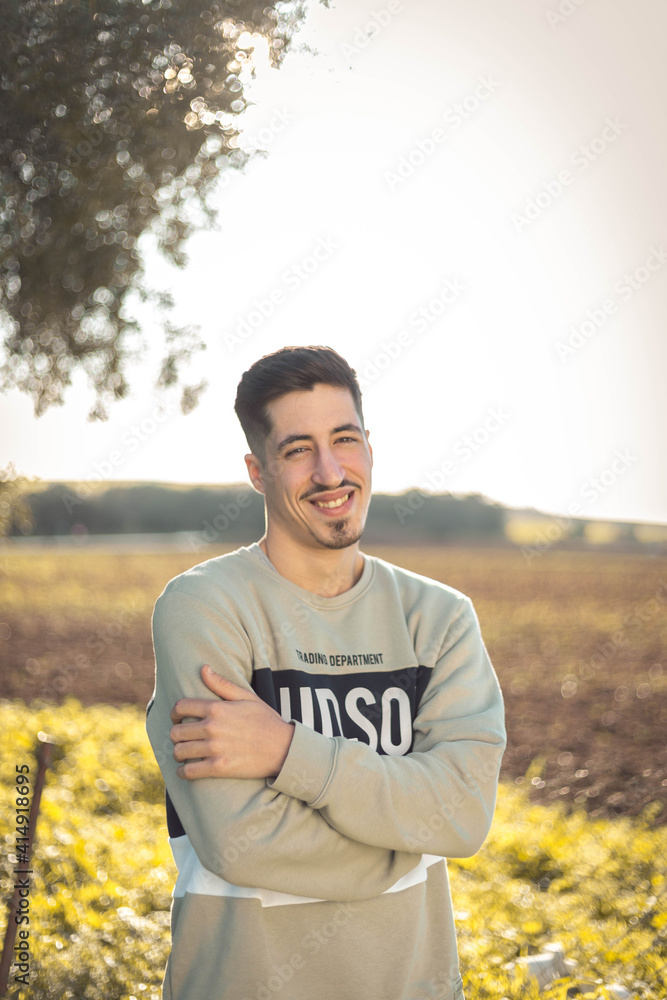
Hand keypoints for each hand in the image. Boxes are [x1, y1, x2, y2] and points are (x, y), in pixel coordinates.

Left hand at [170, 664, 294, 779]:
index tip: (176, 718)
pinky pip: (189, 771)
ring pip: (179, 752)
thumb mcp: (247, 697)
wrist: (284, 748)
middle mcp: (212, 727)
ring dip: (179, 753)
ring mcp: (215, 748)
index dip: (174, 713)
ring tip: (184, 754)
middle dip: (176, 735)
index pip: (181, 707)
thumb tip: (203, 668)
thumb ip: (222, 684)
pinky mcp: (219, 767)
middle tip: (182, 738)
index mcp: (217, 708)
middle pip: (176, 731)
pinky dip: (184, 772)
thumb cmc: (266, 721)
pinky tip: (187, 770)